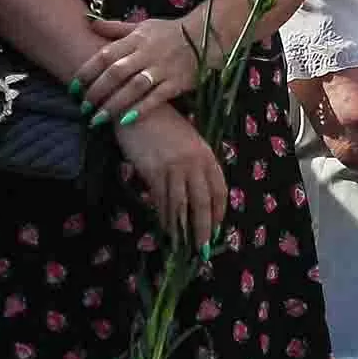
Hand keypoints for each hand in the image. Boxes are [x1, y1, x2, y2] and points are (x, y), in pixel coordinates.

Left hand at [73, 13, 208, 124]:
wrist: (205, 36)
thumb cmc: (168, 32)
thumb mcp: (141, 26)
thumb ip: (115, 28)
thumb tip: (88, 23)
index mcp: (135, 39)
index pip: (105, 55)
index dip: (87, 72)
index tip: (73, 87)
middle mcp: (146, 53)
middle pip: (116, 73)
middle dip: (97, 91)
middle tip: (83, 107)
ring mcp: (162, 68)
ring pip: (134, 87)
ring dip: (114, 104)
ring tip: (97, 119)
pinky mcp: (177, 82)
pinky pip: (157, 97)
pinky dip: (141, 109)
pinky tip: (126, 121)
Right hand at [118, 109, 227, 248]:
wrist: (138, 110)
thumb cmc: (165, 125)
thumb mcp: (190, 141)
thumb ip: (198, 164)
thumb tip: (200, 192)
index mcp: (207, 155)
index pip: (219, 190)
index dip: (218, 213)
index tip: (217, 229)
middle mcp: (193, 163)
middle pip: (203, 203)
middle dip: (204, 229)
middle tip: (203, 248)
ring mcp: (173, 168)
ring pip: (181, 206)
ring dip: (183, 229)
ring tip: (183, 245)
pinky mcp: (153, 172)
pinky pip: (161, 200)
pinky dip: (164, 217)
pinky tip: (165, 229)